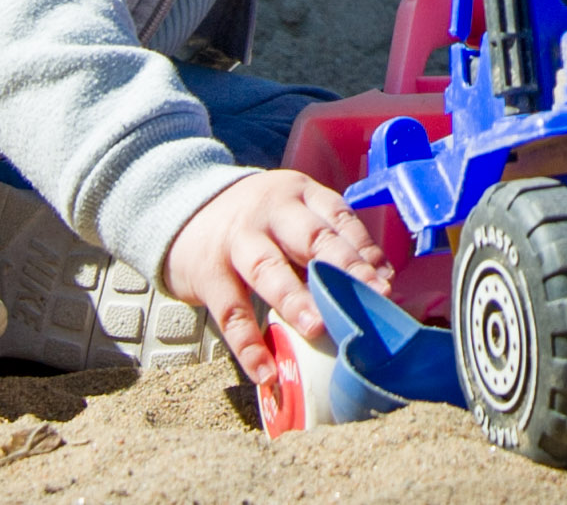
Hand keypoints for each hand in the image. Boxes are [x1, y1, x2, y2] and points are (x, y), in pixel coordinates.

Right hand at [161, 168, 393, 390]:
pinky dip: (248, 345)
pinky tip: (266, 371)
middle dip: (343, 269)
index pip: (338, 219)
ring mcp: (237, 241)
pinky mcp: (208, 274)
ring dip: (295, 300)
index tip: (385, 285)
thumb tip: (383, 278)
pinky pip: (230, 312)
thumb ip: (333, 242)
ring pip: (268, 269)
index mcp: (300, 195)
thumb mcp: (294, 218)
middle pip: (311, 238)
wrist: (181, 211)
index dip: (363, 252)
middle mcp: (270, 213)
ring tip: (318, 328)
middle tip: (369, 298)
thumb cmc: (257, 223)